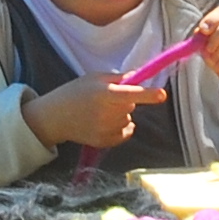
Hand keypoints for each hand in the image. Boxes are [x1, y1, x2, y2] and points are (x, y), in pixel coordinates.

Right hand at [27, 75, 165, 150]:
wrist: (55, 117)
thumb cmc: (76, 92)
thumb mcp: (95, 78)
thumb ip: (119, 78)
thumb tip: (140, 77)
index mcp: (105, 94)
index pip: (132, 94)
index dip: (149, 95)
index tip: (163, 95)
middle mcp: (107, 113)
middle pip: (131, 105)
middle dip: (125, 101)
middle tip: (106, 98)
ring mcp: (106, 130)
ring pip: (128, 119)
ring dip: (121, 115)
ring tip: (101, 111)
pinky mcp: (104, 142)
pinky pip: (125, 133)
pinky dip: (121, 128)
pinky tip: (104, 122)